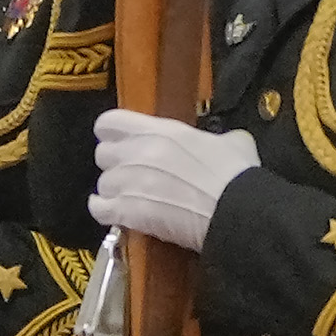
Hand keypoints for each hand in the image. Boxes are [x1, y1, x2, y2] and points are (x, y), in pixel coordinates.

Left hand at [86, 107, 259, 244]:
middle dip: (115, 165)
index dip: (112, 133)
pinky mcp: (127, 212)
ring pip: (103, 184)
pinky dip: (104, 211)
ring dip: (114, 191)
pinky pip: (98, 209)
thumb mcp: (232, 141)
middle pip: (103, 154)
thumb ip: (215, 137)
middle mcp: (137, 152)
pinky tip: (114, 213)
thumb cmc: (236, 176)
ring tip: (131, 199)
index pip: (110, 122)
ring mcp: (129, 182)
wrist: (236, 211)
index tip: (120, 141)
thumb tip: (223, 142)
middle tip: (132, 174)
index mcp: (160, 131)